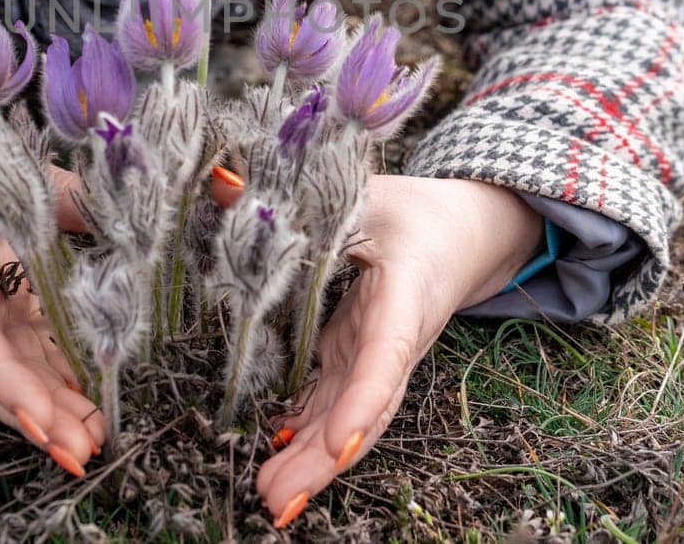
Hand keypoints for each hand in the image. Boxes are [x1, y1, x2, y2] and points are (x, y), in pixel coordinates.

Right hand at [0, 143, 103, 476]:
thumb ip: (48, 189)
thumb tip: (118, 211)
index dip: (5, 380)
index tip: (42, 420)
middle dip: (35, 413)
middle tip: (85, 452)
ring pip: (4, 366)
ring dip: (47, 405)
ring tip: (92, 440)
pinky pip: (14, 345)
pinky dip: (48, 375)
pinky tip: (85, 399)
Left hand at [255, 174, 543, 525]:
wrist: (458, 235)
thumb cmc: (409, 210)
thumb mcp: (361, 192)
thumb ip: (296, 192)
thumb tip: (224, 183)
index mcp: (403, 296)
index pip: (386, 355)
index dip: (362, 399)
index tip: (338, 440)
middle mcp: (394, 341)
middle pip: (363, 410)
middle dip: (324, 459)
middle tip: (278, 499)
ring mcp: (375, 357)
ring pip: (347, 418)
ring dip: (312, 462)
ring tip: (270, 499)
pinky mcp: (357, 360)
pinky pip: (334, 407)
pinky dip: (308, 437)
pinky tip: (276, 463)